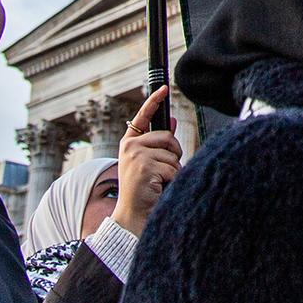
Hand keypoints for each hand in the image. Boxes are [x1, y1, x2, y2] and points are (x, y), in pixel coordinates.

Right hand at [110, 85, 182, 236]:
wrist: (132, 214)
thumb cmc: (142, 189)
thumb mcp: (147, 162)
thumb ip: (157, 143)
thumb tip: (171, 121)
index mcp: (129, 143)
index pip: (143, 116)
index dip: (154, 101)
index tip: (165, 88)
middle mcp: (130, 146)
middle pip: (167, 137)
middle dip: (174, 154)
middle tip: (164, 171)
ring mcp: (136, 155)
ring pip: (172, 154)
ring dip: (172, 170)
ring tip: (159, 182)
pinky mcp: (145, 166)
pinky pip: (172, 167)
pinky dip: (172, 179)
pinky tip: (160, 187)